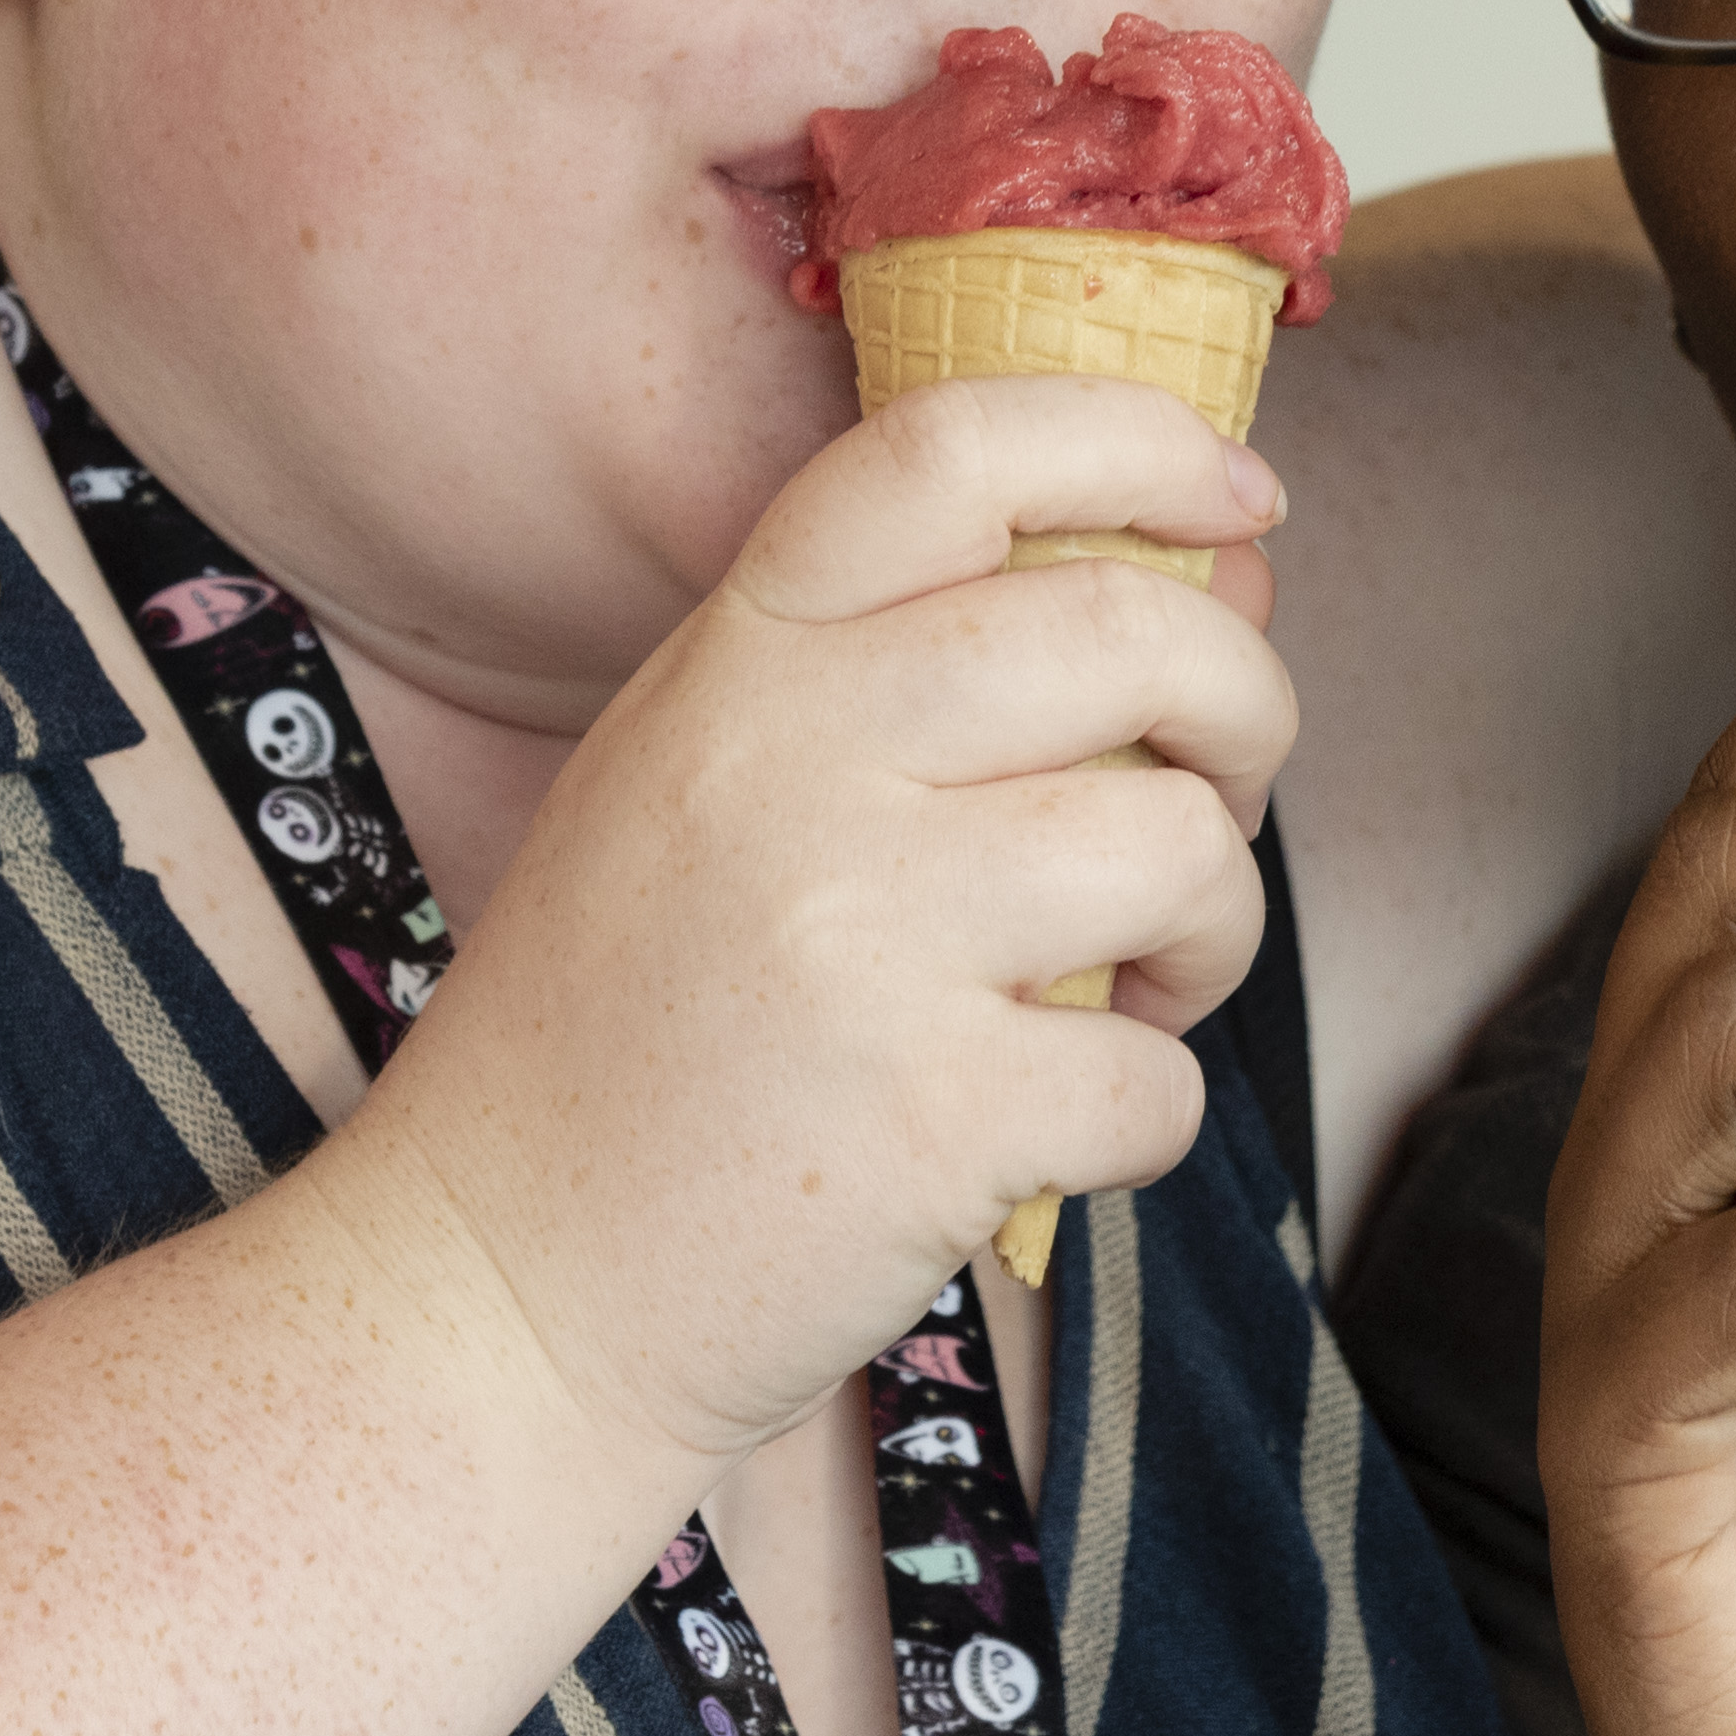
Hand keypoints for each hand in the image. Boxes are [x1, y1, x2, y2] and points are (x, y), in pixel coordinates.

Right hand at [320, 371, 1294, 1473]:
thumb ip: (921, 658)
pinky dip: (1153, 1107)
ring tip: (1142, 980)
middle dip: (1243, 701)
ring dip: (1215, 921)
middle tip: (1223, 786)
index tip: (1238, 497)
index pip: (957, 446)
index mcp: (738, 654)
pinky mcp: (925, 1117)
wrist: (492, 1299)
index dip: (1136, 437)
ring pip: (1178, 843)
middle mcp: (789, 761)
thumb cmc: (638, 1027)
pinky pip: (1158, 1073)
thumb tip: (1227, 562)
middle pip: (1128, 629)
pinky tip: (1062, 1125)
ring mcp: (856, 936)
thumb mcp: (711, 773)